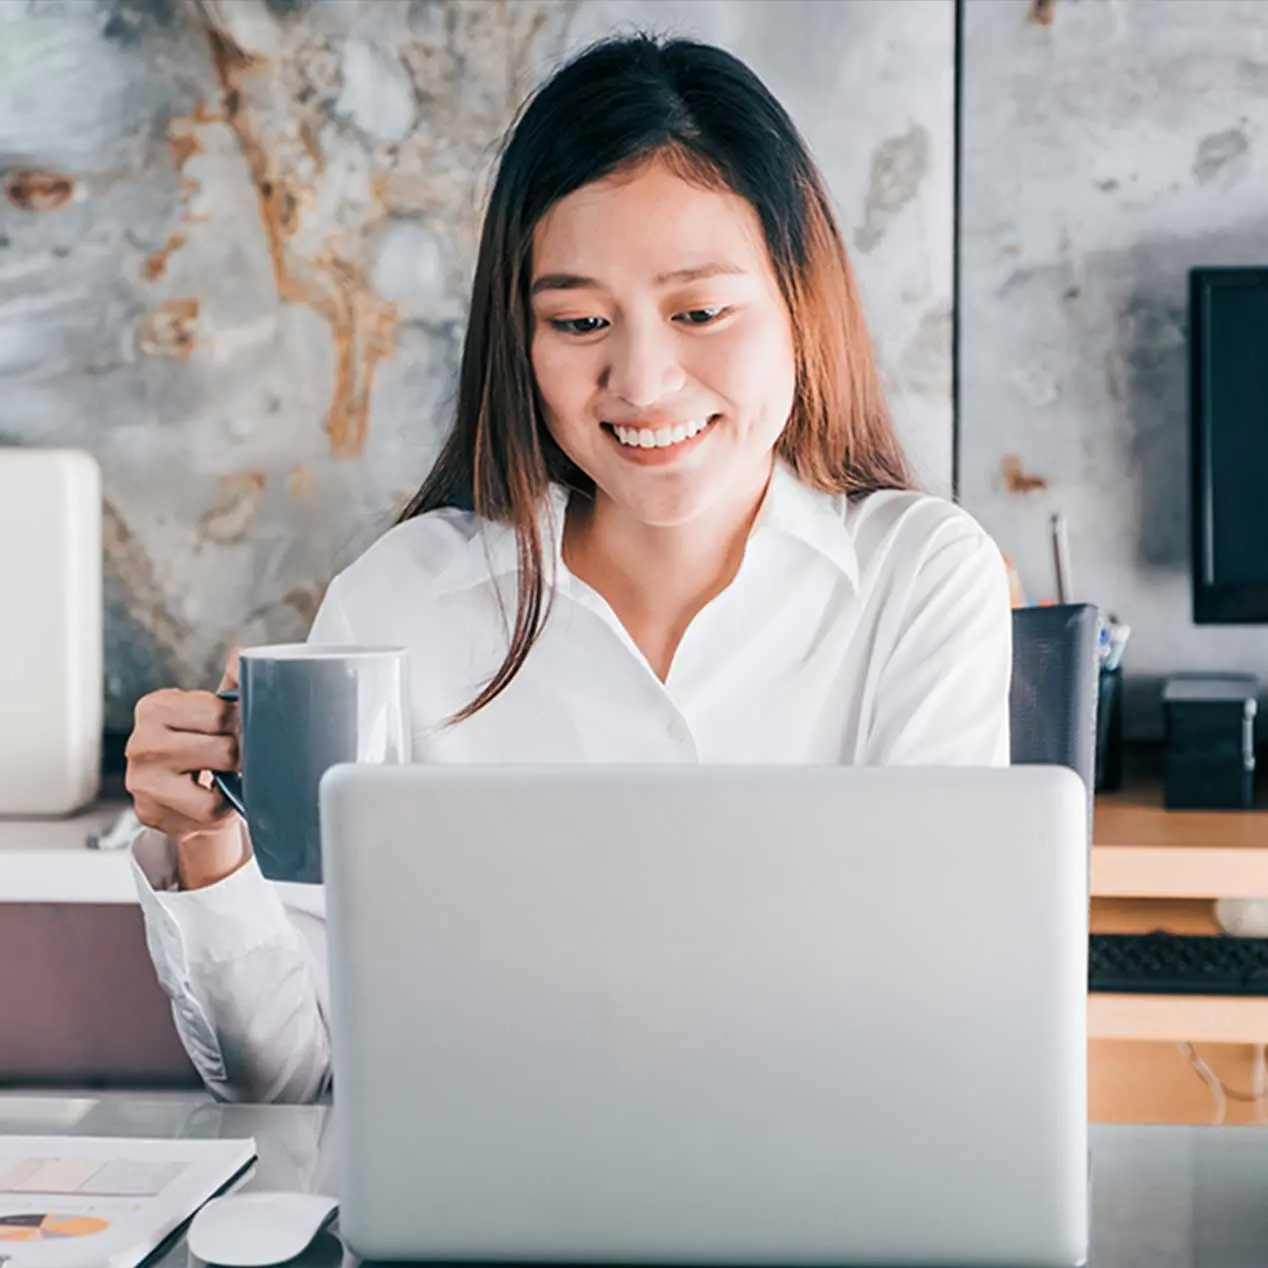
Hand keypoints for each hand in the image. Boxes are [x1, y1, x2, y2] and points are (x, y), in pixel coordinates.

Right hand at [125, 650, 250, 886]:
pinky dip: (223, 808)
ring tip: (225, 778)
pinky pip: (209, 811)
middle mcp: (141, 741)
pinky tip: (215, 799)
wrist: (182, 798)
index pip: (220, 713)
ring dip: (232, 783)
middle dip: (240, 756)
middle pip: (223, 748)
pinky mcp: (151, 812)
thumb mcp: (215, 709)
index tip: (241, 730)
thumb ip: (234, 681)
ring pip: (216, 781)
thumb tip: (243, 656)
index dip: (242, 724)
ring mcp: (142, 780)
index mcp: (156, 707)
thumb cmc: (203, 745)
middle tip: (237, 759)